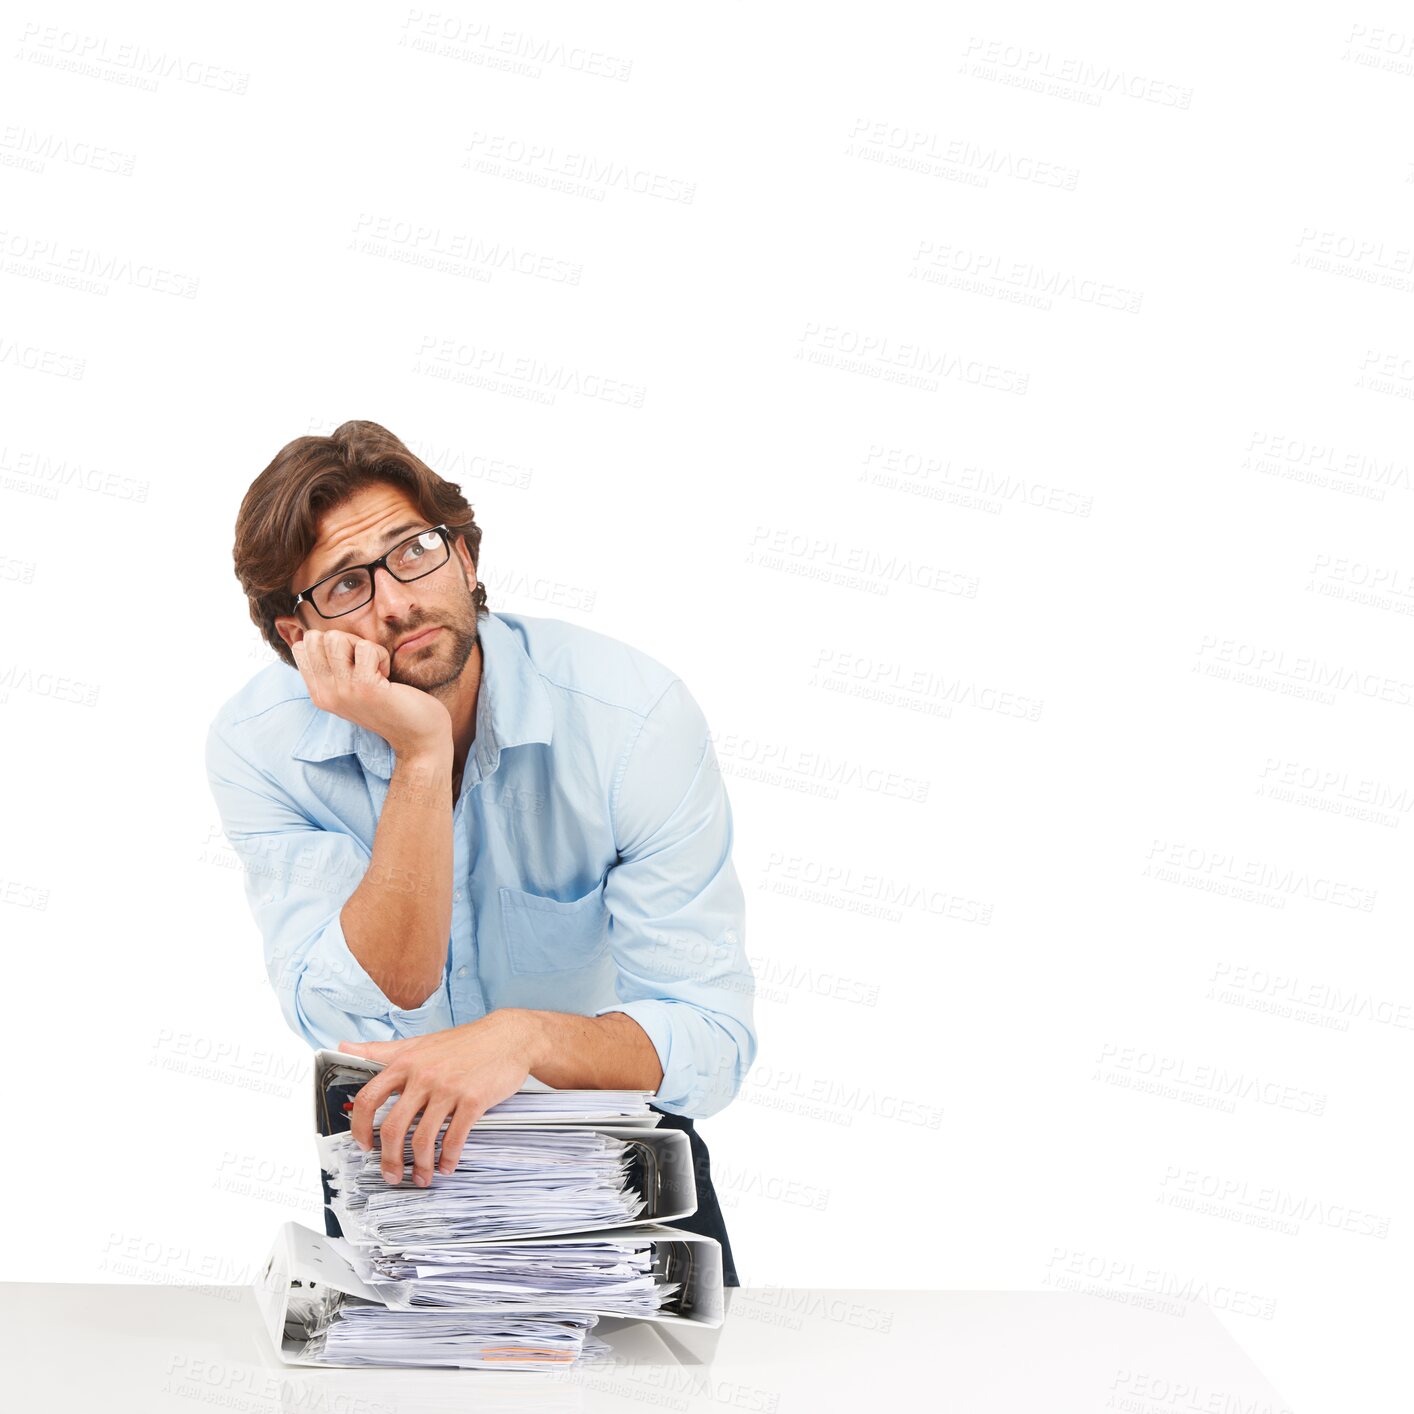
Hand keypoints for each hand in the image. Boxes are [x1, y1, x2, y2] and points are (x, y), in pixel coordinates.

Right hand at [291, 628, 450, 758]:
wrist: (418, 737)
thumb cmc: (390, 707)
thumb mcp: (351, 691)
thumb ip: (334, 670)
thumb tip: (322, 636)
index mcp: (319, 694)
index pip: (300, 648)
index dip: (328, 643)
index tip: (351, 661)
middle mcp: (325, 694)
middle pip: (315, 638)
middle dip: (344, 639)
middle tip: (364, 661)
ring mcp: (343, 691)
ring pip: (335, 638)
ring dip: (361, 645)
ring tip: (375, 667)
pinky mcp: (365, 687)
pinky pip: (366, 647)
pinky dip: (381, 654)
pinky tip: (387, 675)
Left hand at [339, 1011, 538, 1185]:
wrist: (510, 1037)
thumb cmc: (464, 1043)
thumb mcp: (419, 1042)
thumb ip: (380, 1050)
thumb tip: (343, 1046)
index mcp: (406, 1062)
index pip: (368, 1098)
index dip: (359, 1127)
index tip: (364, 1145)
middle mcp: (423, 1076)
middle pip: (392, 1128)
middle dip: (389, 1160)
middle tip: (392, 1175)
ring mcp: (449, 1089)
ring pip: (422, 1139)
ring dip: (419, 1167)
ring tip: (422, 1177)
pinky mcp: (473, 1101)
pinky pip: (454, 1139)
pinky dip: (448, 1160)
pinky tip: (447, 1166)